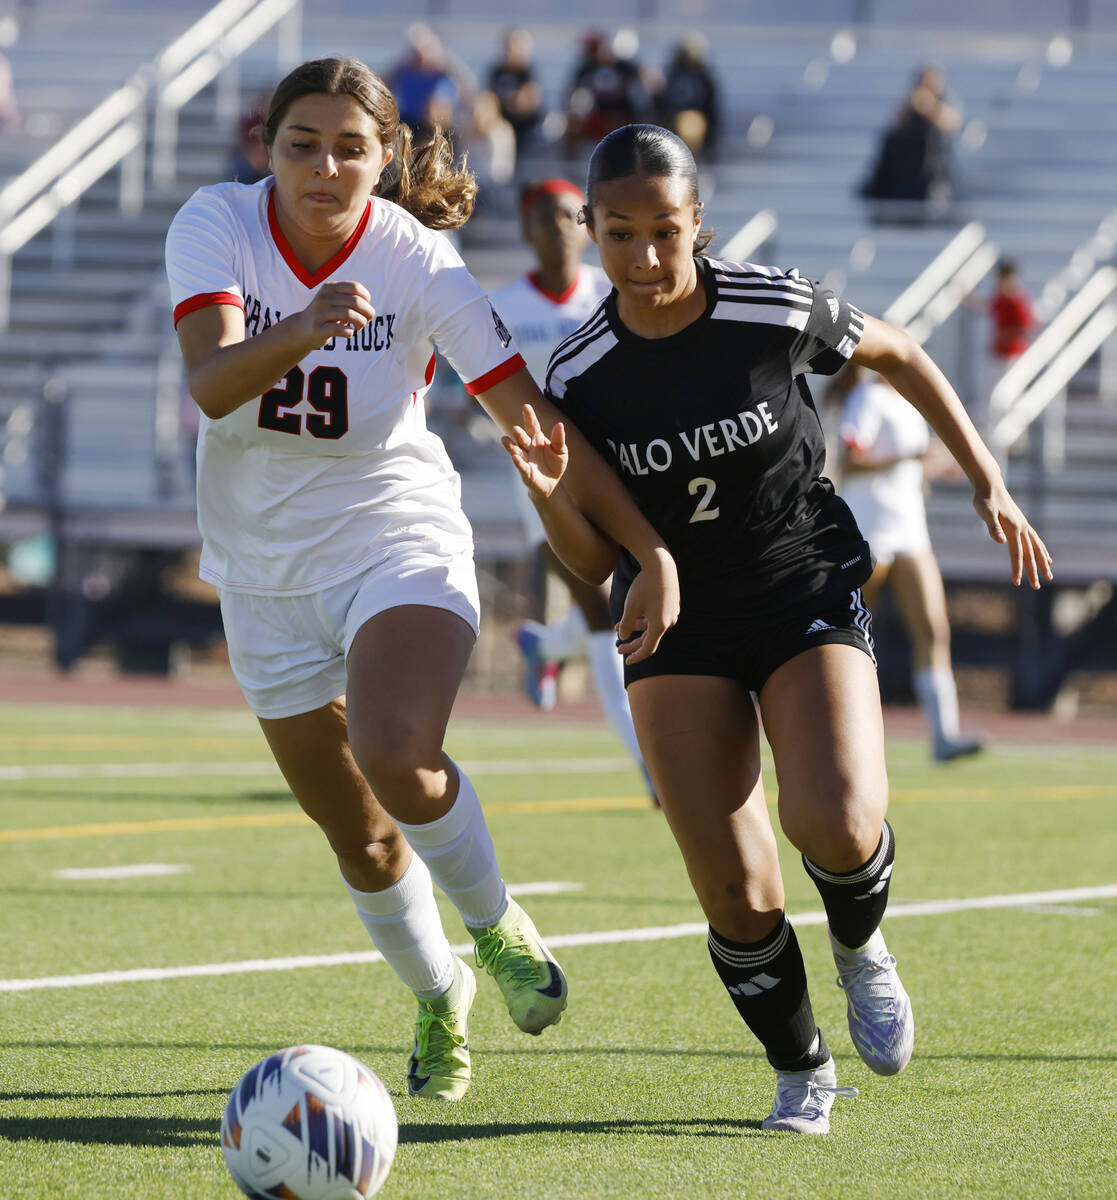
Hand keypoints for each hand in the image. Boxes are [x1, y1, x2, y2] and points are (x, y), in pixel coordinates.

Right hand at [299, 281, 374, 347]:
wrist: (301, 329)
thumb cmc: (327, 315)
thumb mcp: (336, 301)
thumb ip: (352, 300)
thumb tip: (370, 312)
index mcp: (330, 287)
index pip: (356, 288)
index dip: (366, 300)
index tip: (364, 309)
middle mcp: (324, 298)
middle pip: (356, 302)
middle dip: (367, 313)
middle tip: (365, 321)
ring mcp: (319, 313)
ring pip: (349, 314)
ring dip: (361, 323)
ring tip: (358, 327)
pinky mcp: (318, 329)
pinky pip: (340, 329)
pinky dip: (349, 332)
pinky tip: (349, 332)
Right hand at [501, 403, 567, 498]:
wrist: (552, 483)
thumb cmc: (555, 464)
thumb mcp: (561, 451)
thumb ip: (559, 439)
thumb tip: (560, 424)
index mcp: (537, 439)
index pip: (533, 425)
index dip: (529, 416)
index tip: (526, 406)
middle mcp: (528, 447)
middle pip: (522, 438)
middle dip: (519, 433)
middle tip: (516, 428)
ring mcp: (525, 459)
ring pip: (516, 450)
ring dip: (511, 446)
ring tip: (505, 439)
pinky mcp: (526, 472)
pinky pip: (521, 466)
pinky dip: (518, 462)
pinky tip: (515, 458)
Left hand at [615, 547, 679, 664]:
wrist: (661, 564)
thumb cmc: (644, 586)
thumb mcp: (630, 607)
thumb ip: (627, 625)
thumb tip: (624, 637)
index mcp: (660, 626)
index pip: (648, 649)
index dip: (637, 656)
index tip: (627, 662)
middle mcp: (669, 622)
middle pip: (650, 639)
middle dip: (633, 645)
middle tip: (618, 649)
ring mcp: (671, 613)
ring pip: (652, 627)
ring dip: (635, 629)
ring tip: (617, 627)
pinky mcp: (671, 604)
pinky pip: (656, 618)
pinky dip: (643, 620)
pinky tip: (632, 615)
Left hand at [973, 481, 1053, 588]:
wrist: (990, 485)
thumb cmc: (984, 500)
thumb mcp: (986, 513)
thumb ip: (993, 527)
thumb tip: (1001, 541)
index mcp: (1014, 529)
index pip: (1017, 554)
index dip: (1017, 569)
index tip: (1018, 583)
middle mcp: (1022, 528)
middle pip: (1030, 554)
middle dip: (1034, 571)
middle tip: (1037, 587)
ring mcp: (1023, 525)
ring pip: (1037, 547)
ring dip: (1043, 562)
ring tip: (1049, 574)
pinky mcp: (1021, 523)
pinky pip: (1034, 540)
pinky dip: (1041, 549)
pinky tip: (1045, 556)